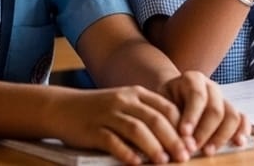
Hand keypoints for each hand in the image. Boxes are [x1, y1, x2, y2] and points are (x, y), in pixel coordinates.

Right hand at [50, 85, 189, 164]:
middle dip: (172, 139)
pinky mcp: (93, 129)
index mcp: (136, 94)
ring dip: (153, 147)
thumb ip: (146, 115)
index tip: (191, 143)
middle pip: (154, 119)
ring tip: (164, 161)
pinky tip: (136, 163)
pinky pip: (113, 141)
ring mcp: (108, 114)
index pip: (166, 108)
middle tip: (184, 156)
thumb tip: (175, 138)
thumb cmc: (99, 110)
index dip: (181, 126)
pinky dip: (126, 152)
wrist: (62, 108)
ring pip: (136, 129)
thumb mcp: (125, 104)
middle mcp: (124, 101)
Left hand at [157, 71, 251, 154]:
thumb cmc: (166, 100)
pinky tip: (237, 143)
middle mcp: (211, 87)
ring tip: (208, 151)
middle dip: (205, 132)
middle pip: (216, 109)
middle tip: (193, 148)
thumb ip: (171, 119)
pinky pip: (242, 118)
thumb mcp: (163, 104)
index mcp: (193, 79)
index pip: (197, 97)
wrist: (172, 94)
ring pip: (232, 115)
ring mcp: (223, 98)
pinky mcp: (231, 110)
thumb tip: (182, 141)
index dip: (192, 116)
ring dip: (221, 136)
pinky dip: (242, 131)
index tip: (184, 134)